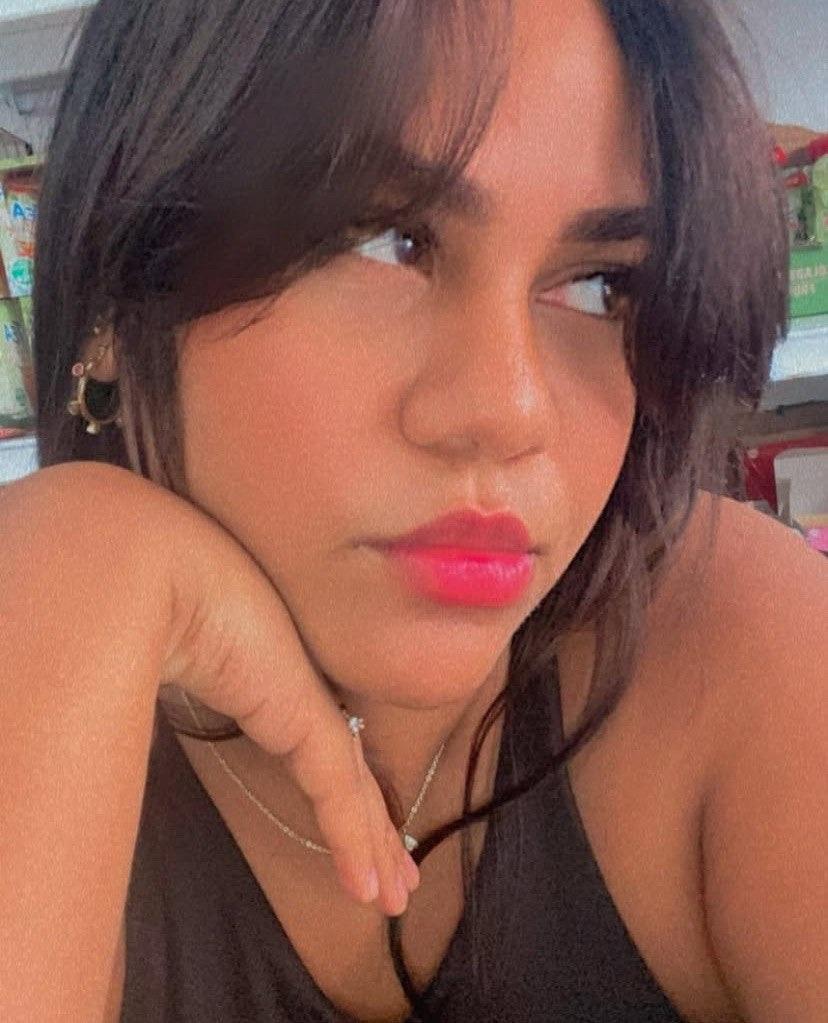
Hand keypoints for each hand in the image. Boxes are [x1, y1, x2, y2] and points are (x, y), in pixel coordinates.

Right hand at [152, 472, 419, 916]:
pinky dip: (355, 844)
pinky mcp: (304, 719)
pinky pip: (338, 796)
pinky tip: (369, 887)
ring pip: (355, 790)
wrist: (158, 562)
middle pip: (348, 770)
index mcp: (275, 673)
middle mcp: (300, 688)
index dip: (343, 788)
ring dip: (375, 848)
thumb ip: (196, 671)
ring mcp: (307, 702)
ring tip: (398, 893)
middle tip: (400, 872)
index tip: (362, 823)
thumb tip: (172, 685)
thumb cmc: (154, 586)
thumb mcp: (178, 644)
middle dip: (375, 826)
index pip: (321, 743)